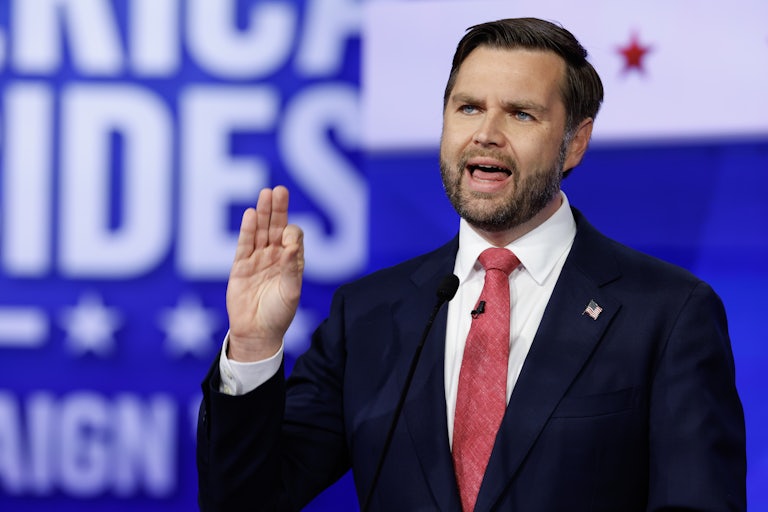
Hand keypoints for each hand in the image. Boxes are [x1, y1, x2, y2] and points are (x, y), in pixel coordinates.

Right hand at [226, 186, 303, 361]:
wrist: (257, 333)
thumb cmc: (279, 315)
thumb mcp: (290, 292)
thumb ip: (291, 268)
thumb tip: (291, 246)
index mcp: (291, 262)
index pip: (293, 238)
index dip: (292, 234)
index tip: (288, 239)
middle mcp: (275, 257)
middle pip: (276, 227)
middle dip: (278, 209)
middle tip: (279, 190)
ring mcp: (257, 260)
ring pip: (260, 232)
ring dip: (263, 213)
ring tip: (266, 194)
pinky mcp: (240, 266)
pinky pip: (244, 244)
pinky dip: (248, 230)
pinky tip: (251, 214)